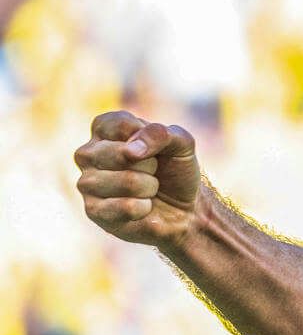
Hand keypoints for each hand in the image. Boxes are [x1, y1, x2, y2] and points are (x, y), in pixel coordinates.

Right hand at [73, 111, 202, 247]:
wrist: (184, 207)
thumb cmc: (176, 169)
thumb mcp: (181, 143)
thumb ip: (160, 134)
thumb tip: (132, 150)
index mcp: (104, 129)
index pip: (120, 124)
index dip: (149, 139)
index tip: (155, 148)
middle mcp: (87, 153)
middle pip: (122, 154)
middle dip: (151, 165)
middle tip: (153, 171)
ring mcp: (86, 182)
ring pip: (127, 182)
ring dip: (149, 187)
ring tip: (147, 189)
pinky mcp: (92, 211)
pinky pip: (126, 207)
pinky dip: (145, 208)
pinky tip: (141, 207)